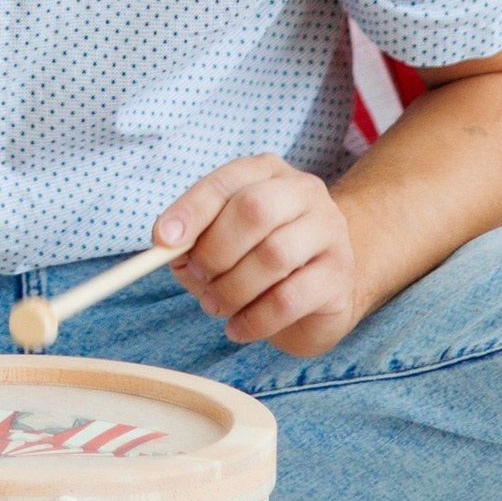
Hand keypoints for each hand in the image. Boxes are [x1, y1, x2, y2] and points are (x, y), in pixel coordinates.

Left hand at [151, 156, 362, 357]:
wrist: (321, 290)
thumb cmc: (258, 259)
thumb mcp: (220, 242)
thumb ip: (191, 243)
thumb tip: (167, 248)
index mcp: (267, 173)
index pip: (226, 182)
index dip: (191, 211)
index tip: (163, 241)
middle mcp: (303, 192)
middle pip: (254, 210)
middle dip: (215, 251)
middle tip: (199, 279)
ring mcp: (328, 232)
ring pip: (273, 256)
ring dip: (232, 289)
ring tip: (216, 304)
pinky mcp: (338, 277)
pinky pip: (289, 299)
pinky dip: (254, 320)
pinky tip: (238, 327)